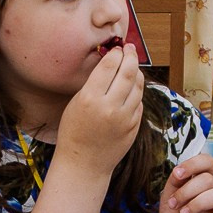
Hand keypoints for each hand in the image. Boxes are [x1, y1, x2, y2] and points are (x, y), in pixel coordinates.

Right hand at [55, 46, 143, 176]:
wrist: (84, 163)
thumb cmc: (74, 133)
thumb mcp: (76, 104)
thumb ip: (93, 84)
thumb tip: (109, 63)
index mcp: (90, 99)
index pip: (109, 66)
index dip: (116, 53)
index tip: (117, 48)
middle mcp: (110, 107)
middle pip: (128, 72)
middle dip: (131, 57)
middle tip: (130, 49)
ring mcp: (125, 118)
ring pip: (138, 86)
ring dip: (137, 73)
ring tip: (132, 66)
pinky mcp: (134, 126)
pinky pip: (139, 102)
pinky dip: (136, 92)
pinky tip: (131, 87)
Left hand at [158, 154, 212, 212]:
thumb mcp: (168, 203)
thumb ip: (173, 185)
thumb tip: (179, 171)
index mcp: (204, 184)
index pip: (207, 162)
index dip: (193, 164)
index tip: (177, 175)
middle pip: (210, 179)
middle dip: (187, 191)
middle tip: (174, 205)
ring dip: (196, 205)